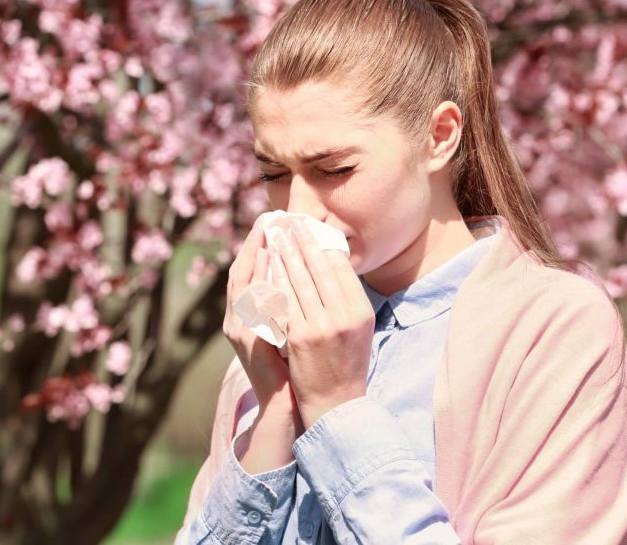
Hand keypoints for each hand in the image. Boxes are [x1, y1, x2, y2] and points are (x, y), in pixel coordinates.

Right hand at [223, 221, 296, 418]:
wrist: (284, 405)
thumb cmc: (291, 367)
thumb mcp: (287, 329)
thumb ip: (286, 304)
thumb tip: (300, 273)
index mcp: (245, 316)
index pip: (248, 273)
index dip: (255, 246)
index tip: (269, 222)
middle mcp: (236, 320)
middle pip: (240, 273)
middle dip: (252, 244)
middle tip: (265, 219)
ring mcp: (240, 331)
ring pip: (244, 286)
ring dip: (254, 259)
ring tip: (266, 234)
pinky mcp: (249, 342)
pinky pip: (253, 306)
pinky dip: (261, 284)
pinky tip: (272, 268)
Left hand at [268, 221, 374, 428]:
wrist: (335, 402)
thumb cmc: (346, 361)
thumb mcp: (357, 327)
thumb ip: (346, 297)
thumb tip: (330, 260)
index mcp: (360, 311)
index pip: (339, 268)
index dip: (322, 244)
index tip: (309, 228)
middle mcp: (343, 316)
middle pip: (317, 269)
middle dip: (301, 242)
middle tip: (288, 222)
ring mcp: (320, 327)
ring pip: (297, 281)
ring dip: (284, 255)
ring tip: (276, 236)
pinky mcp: (298, 338)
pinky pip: (282, 301)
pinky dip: (273, 280)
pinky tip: (266, 266)